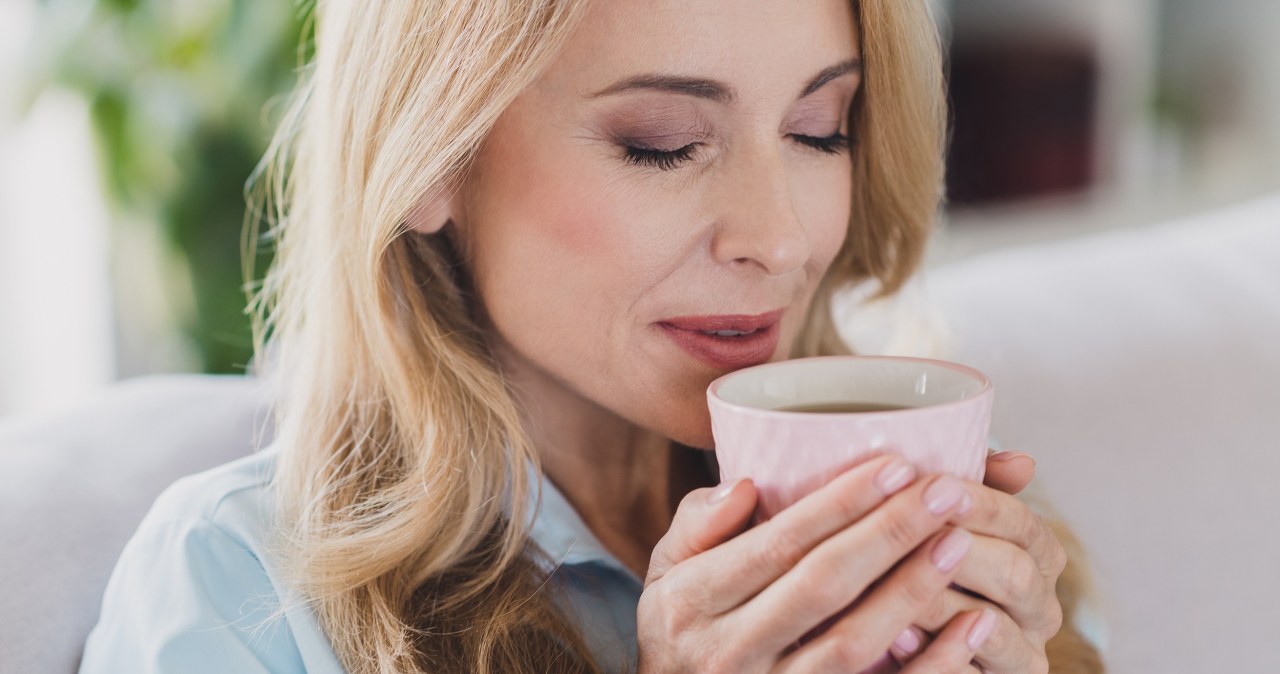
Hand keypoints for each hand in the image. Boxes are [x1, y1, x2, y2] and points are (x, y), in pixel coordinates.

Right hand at [636, 455, 990, 672]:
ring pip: (852, 643)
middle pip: (822, 586)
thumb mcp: (666, 570)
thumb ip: (698, 522)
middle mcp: (729, 651)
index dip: (839, 504)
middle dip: (889, 533)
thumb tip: (749, 485)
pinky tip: (973, 625)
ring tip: (960, 540)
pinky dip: (933, 664)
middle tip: (945, 489)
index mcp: (693, 601)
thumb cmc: (682, 626)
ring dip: (913, 589)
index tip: (895, 465)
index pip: (777, 544)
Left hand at [890, 451, 1066, 673]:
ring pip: (995, 630)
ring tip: (892, 582)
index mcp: (1037, 556)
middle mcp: (1040, 607)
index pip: (1024, 525)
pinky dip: (936, 655)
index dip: (984, 505)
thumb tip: (1022, 462)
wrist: (891, 628)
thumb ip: (972, 487)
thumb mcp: (943, 517)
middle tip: (917, 532)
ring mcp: (1021, 653)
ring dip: (943, 603)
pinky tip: (896, 635)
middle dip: (963, 551)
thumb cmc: (920, 558)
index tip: (938, 485)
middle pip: (1016, 574)